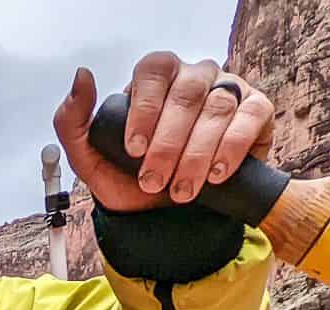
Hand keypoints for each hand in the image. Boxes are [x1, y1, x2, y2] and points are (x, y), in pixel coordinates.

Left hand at [54, 52, 274, 211]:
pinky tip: (217, 173)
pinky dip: (233, 146)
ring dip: (197, 154)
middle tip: (154, 181)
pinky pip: (250, 116)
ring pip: (217, 108)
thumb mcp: (91, 157)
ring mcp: (227, 90)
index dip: (145, 109)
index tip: (135, 150)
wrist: (163, 217)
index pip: (153, 72)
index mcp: (156, 77)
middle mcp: (193, 77)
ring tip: (183, 190)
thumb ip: (73, 121)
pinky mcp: (256, 110)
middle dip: (168, 144)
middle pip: (186, 94)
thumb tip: (82, 76)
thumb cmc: (129, 179)